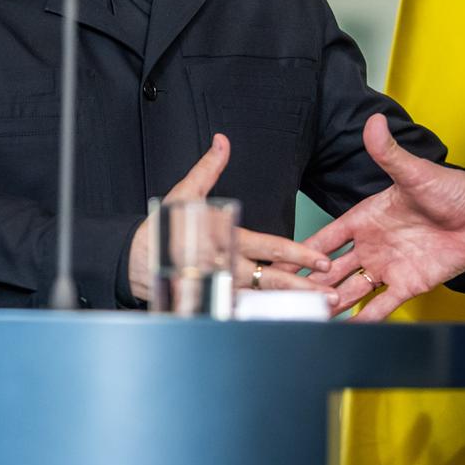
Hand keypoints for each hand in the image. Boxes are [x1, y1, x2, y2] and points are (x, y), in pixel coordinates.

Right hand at [127, 134, 334, 303]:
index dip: (299, 254)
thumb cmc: (163, 225)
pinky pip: (241, 312)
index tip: (323, 261)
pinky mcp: (211, 301)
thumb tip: (222, 141)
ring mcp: (220, 286)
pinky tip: (288, 323)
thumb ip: (209, 169)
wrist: (133, 260)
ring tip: (319, 312)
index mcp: (228, 237)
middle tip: (331, 295)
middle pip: (272, 279)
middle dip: (303, 288)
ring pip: (262, 299)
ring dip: (290, 306)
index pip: (271, 248)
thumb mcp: (185, 192)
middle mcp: (228, 264)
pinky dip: (263, 319)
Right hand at [304, 114, 464, 320]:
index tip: (278, 262)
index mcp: (366, 218)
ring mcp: (387, 267)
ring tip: (308, 321)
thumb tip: (374, 122)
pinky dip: (363, 320)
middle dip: (311, 284)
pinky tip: (344, 334)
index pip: (327, 237)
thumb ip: (389, 153)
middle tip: (287, 300)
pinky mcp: (407, 285)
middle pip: (332, 269)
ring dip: (331, 304)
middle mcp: (372, 245)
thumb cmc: (449, 190)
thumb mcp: (414, 173)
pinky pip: (380, 306)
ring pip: (350, 290)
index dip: (304, 249)